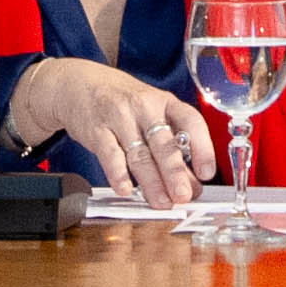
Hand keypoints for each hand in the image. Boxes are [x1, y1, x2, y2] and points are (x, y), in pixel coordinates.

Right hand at [4, 57, 213, 205]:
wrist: (78, 84)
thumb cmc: (122, 102)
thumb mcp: (152, 114)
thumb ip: (172, 146)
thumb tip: (193, 183)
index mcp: (165, 102)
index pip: (191, 121)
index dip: (202, 147)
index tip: (206, 173)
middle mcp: (144, 106)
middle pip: (164, 143)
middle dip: (175, 173)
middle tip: (184, 196)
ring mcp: (119, 116)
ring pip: (139, 153)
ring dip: (152, 182)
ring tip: (161, 202)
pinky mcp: (96, 128)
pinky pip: (109, 153)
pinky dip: (118, 174)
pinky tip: (126, 190)